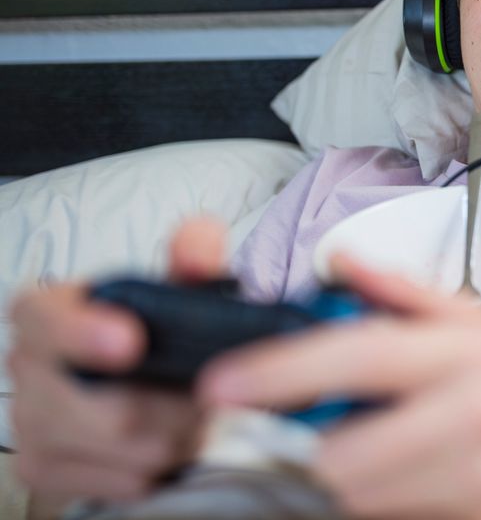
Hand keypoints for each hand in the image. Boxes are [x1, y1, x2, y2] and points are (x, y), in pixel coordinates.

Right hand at [7, 217, 226, 504]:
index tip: (131, 341)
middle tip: (213, 398)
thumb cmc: (158, 329)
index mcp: (46, 313)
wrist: (147, 382)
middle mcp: (27, 368)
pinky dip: (158, 467)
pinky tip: (177, 447)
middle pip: (98, 404)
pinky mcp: (45, 470)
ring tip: (205, 418)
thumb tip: (202, 238)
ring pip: (117, 445)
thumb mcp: (179, 288)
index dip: (81, 332)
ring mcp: (30, 424)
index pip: (43, 320)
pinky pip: (116, 481)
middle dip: (171, 406)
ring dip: (176, 436)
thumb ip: (194, 259)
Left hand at [197, 254, 480, 519]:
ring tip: (367, 458)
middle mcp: (478, 415)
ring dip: (342, 485)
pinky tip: (400, 487)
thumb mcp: (472, 321)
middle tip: (305, 438)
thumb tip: (337, 260)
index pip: (358, 356)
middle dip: (309, 450)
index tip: (221, 385)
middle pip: (343, 453)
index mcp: (466, 352)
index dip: (279, 372)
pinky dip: (379, 510)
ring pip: (363, 500)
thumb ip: (399, 291)